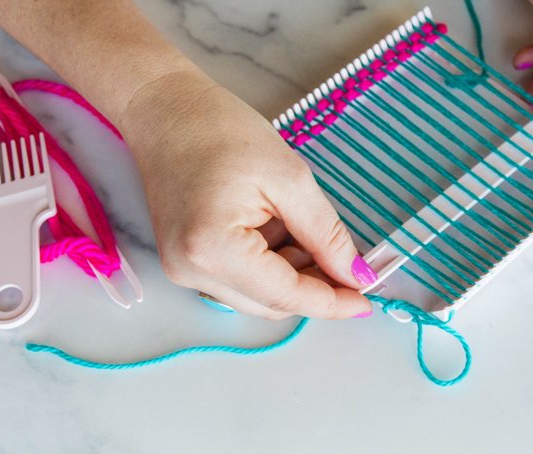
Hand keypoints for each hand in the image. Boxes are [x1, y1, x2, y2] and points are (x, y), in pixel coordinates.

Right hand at [118, 69, 375, 319]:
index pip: (286, 295)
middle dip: (313, 286)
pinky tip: (274, 228)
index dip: (331, 302)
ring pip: (257, 296)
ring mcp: (183, 270)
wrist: (164, 110)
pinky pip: (239, 281)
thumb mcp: (289, 178)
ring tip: (297, 223)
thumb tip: (356, 276)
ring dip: (290, 274)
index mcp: (214, 250)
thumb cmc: (221, 130)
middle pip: (271, 304)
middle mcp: (192, 273)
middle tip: (344, 255)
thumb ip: (325, 234)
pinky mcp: (183, 261)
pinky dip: (268, 265)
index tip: (367, 300)